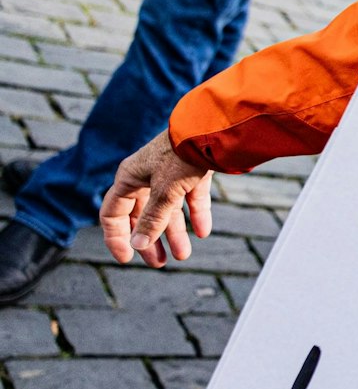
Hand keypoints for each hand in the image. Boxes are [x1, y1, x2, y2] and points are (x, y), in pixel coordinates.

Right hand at [100, 132, 214, 268]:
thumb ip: (153, 219)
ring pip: (168, 208)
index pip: (113, 213)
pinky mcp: (193, 170)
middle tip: (159, 263)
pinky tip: (202, 232)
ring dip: (175, 233)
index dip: (116, 237)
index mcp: (129, 178)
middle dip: (150, 239)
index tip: (127, 258)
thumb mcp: (165, 191)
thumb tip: (139, 244)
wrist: (214, 126)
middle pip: (143, 214)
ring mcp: (170, 173)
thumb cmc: (182, 154)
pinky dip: (196, 214)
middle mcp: (147, 176)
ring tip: (183, 255)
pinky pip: (191, 197)